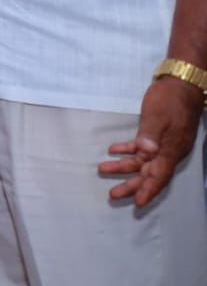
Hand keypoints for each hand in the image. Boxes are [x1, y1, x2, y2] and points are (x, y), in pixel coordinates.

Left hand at [98, 77, 204, 206]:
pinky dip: (129, 150)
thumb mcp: (158, 116)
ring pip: (143, 161)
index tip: (137, 203)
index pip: (159, 176)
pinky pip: (143, 147)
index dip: (149, 190)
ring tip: (103, 170)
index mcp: (171, 150)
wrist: (182, 82)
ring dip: (124, 167)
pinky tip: (113, 150)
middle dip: (132, 185)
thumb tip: (146, 153)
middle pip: (149, 173)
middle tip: (112, 194)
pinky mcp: (158, 134)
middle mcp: (169, 150)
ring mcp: (164, 143)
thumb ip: (150, 134)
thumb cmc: (170, 99)